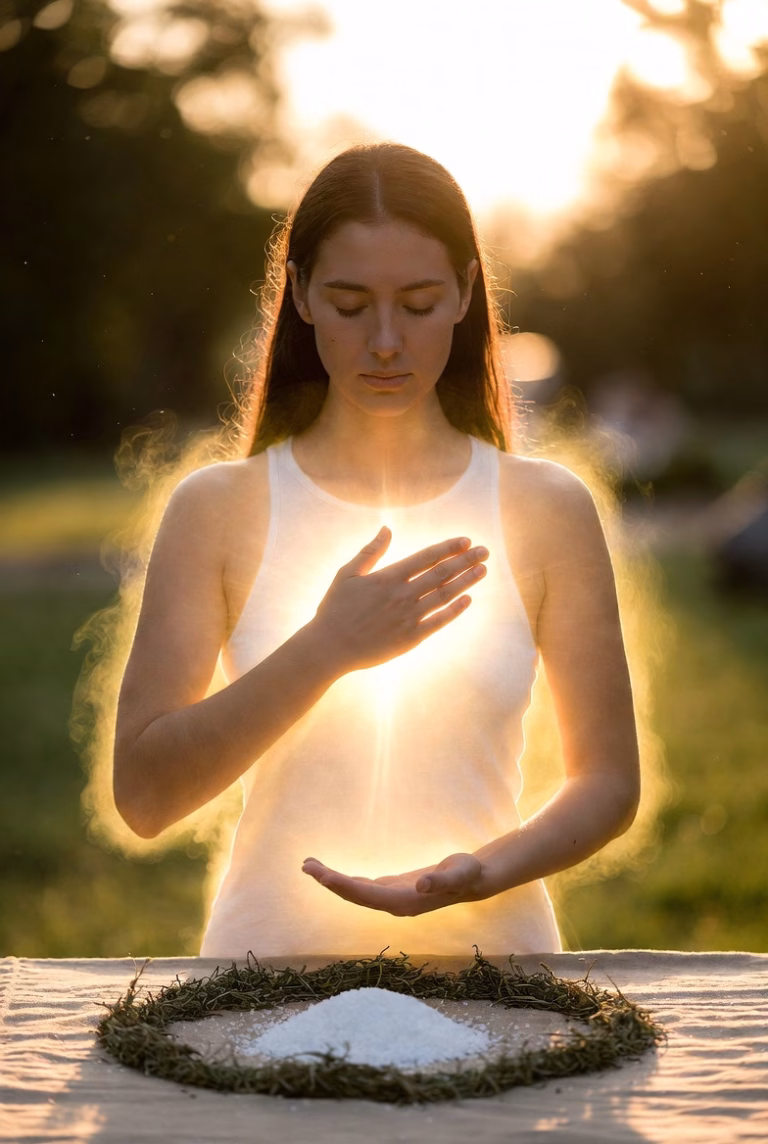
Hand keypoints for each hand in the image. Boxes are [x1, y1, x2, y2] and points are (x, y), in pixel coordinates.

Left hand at [301, 852, 484, 916]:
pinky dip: (346, 881)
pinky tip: (333, 876)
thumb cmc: (467, 873)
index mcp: (404, 901)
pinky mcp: (393, 890)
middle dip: (329, 881)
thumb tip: (422, 885)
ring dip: (333, 881)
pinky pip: (363, 888)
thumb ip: (440, 880)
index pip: (366, 894)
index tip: (322, 875)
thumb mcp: (458, 873)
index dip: (343, 885)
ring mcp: (392, 898)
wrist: (474, 880)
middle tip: (306, 865)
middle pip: (355, 895)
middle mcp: (394, 903)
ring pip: (356, 892)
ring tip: (310, 866)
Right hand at [312, 528, 487, 672]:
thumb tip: (387, 528)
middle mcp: (402, 595)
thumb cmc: (334, 609)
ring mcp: (408, 617)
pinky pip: (438, 622)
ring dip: (466, 581)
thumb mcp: (347, 574)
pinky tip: (468, 600)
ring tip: (483, 570)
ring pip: (444, 595)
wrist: (329, 647)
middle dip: (465, 560)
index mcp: (387, 577)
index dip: (448, 547)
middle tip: (484, 551)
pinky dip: (455, 610)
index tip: (466, 540)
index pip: (426, 557)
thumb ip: (370, 551)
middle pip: (441, 573)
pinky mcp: (410, 638)